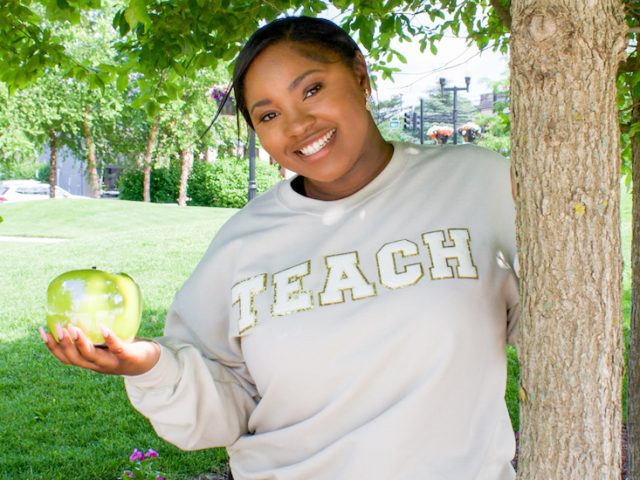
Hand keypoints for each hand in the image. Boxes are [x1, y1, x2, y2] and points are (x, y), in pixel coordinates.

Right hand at [39, 324, 160, 375]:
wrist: (150, 361)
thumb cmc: (124, 347)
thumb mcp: (105, 341)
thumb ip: (93, 330)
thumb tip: (83, 302)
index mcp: (89, 361)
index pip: (65, 358)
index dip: (52, 346)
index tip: (41, 330)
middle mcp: (97, 365)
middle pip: (74, 359)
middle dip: (63, 344)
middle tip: (57, 327)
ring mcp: (112, 362)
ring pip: (91, 356)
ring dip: (80, 343)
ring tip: (74, 328)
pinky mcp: (128, 357)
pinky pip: (117, 348)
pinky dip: (109, 338)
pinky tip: (103, 328)